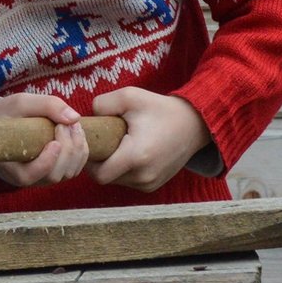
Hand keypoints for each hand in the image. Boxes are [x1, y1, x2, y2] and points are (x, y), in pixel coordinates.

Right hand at [0, 92, 89, 188]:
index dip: (45, 162)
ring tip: (72, 125)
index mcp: (9, 166)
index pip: (29, 176)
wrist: (3, 120)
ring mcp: (43, 176)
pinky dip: (81, 150)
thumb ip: (47, 105)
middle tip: (66, 124)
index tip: (54, 142)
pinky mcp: (56, 171)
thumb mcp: (21, 103)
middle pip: (54, 175)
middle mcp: (27, 176)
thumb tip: (75, 118)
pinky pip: (75, 168)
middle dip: (67, 149)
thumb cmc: (8, 113)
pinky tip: (76, 132)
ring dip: (77, 149)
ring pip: (68, 173)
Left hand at [88, 87, 210, 192]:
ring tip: (117, 145)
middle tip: (101, 142)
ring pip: (117, 181)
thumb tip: (87, 118)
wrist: (194, 124)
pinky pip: (129, 182)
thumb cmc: (160, 109)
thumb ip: (101, 104)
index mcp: (136, 156)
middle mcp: (144, 176)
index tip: (90, 144)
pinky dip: (124, 170)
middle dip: (99, 162)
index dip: (88, 160)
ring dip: (111, 166)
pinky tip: (128, 152)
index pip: (98, 174)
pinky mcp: (154, 186)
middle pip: (106, 178)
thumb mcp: (129, 96)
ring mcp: (150, 184)